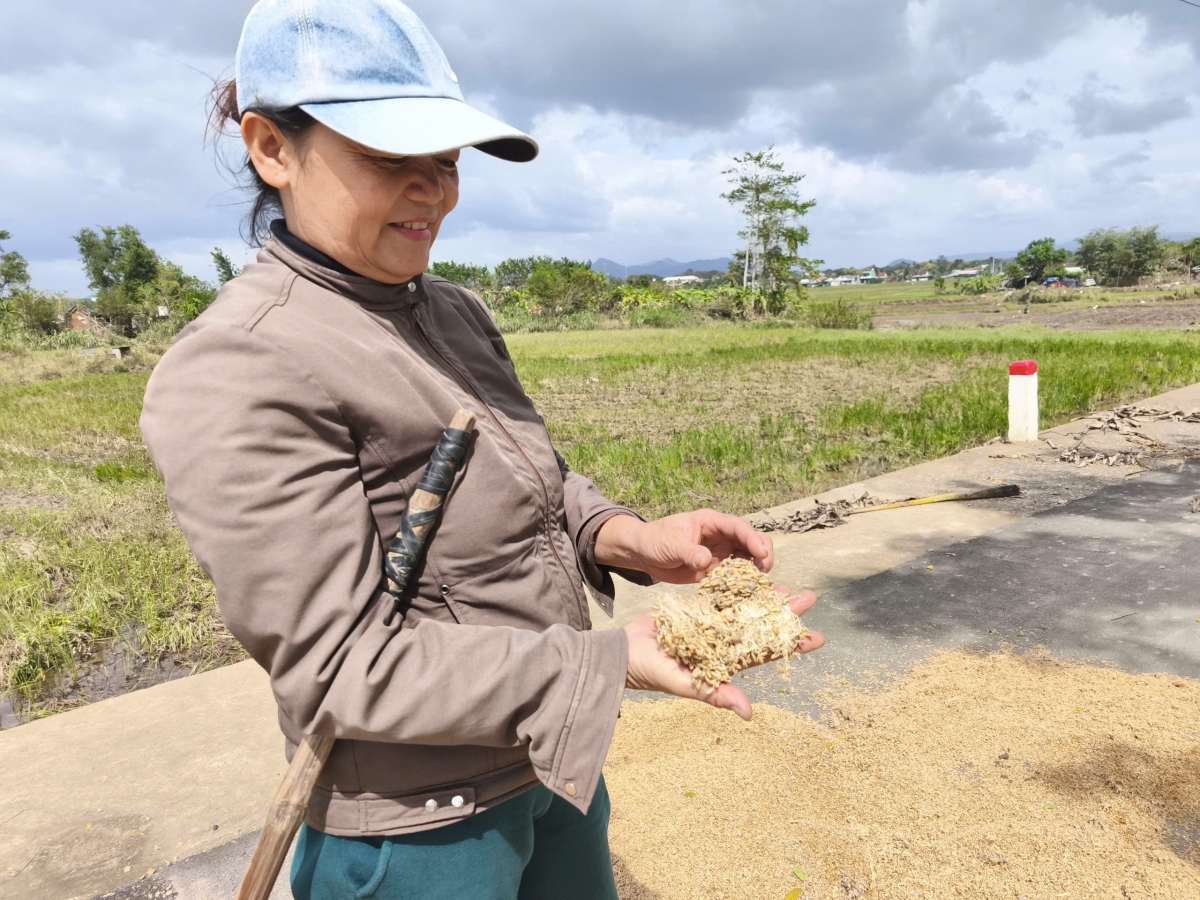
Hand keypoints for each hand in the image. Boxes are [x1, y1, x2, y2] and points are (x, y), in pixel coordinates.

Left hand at [594, 510, 773, 583]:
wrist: (643, 554)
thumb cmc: (655, 540)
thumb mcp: (670, 544)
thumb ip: (689, 551)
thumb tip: (706, 560)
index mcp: (711, 522)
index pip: (738, 527)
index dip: (752, 539)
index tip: (762, 554)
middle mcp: (720, 536)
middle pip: (750, 541)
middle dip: (762, 553)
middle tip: (765, 571)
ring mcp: (720, 553)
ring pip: (747, 558)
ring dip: (755, 569)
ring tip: (758, 584)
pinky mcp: (716, 570)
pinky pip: (734, 575)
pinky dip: (742, 582)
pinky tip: (745, 592)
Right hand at [623, 588, 823, 719]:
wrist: (621, 651)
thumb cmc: (650, 673)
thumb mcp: (683, 685)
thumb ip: (715, 694)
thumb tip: (749, 713)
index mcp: (726, 663)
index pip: (765, 653)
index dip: (791, 645)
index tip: (817, 636)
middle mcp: (723, 644)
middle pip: (761, 627)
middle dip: (784, 614)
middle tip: (809, 597)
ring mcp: (709, 626)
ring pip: (744, 609)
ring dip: (764, 598)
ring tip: (784, 584)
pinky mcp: (694, 611)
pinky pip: (719, 598)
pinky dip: (735, 588)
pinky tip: (750, 577)